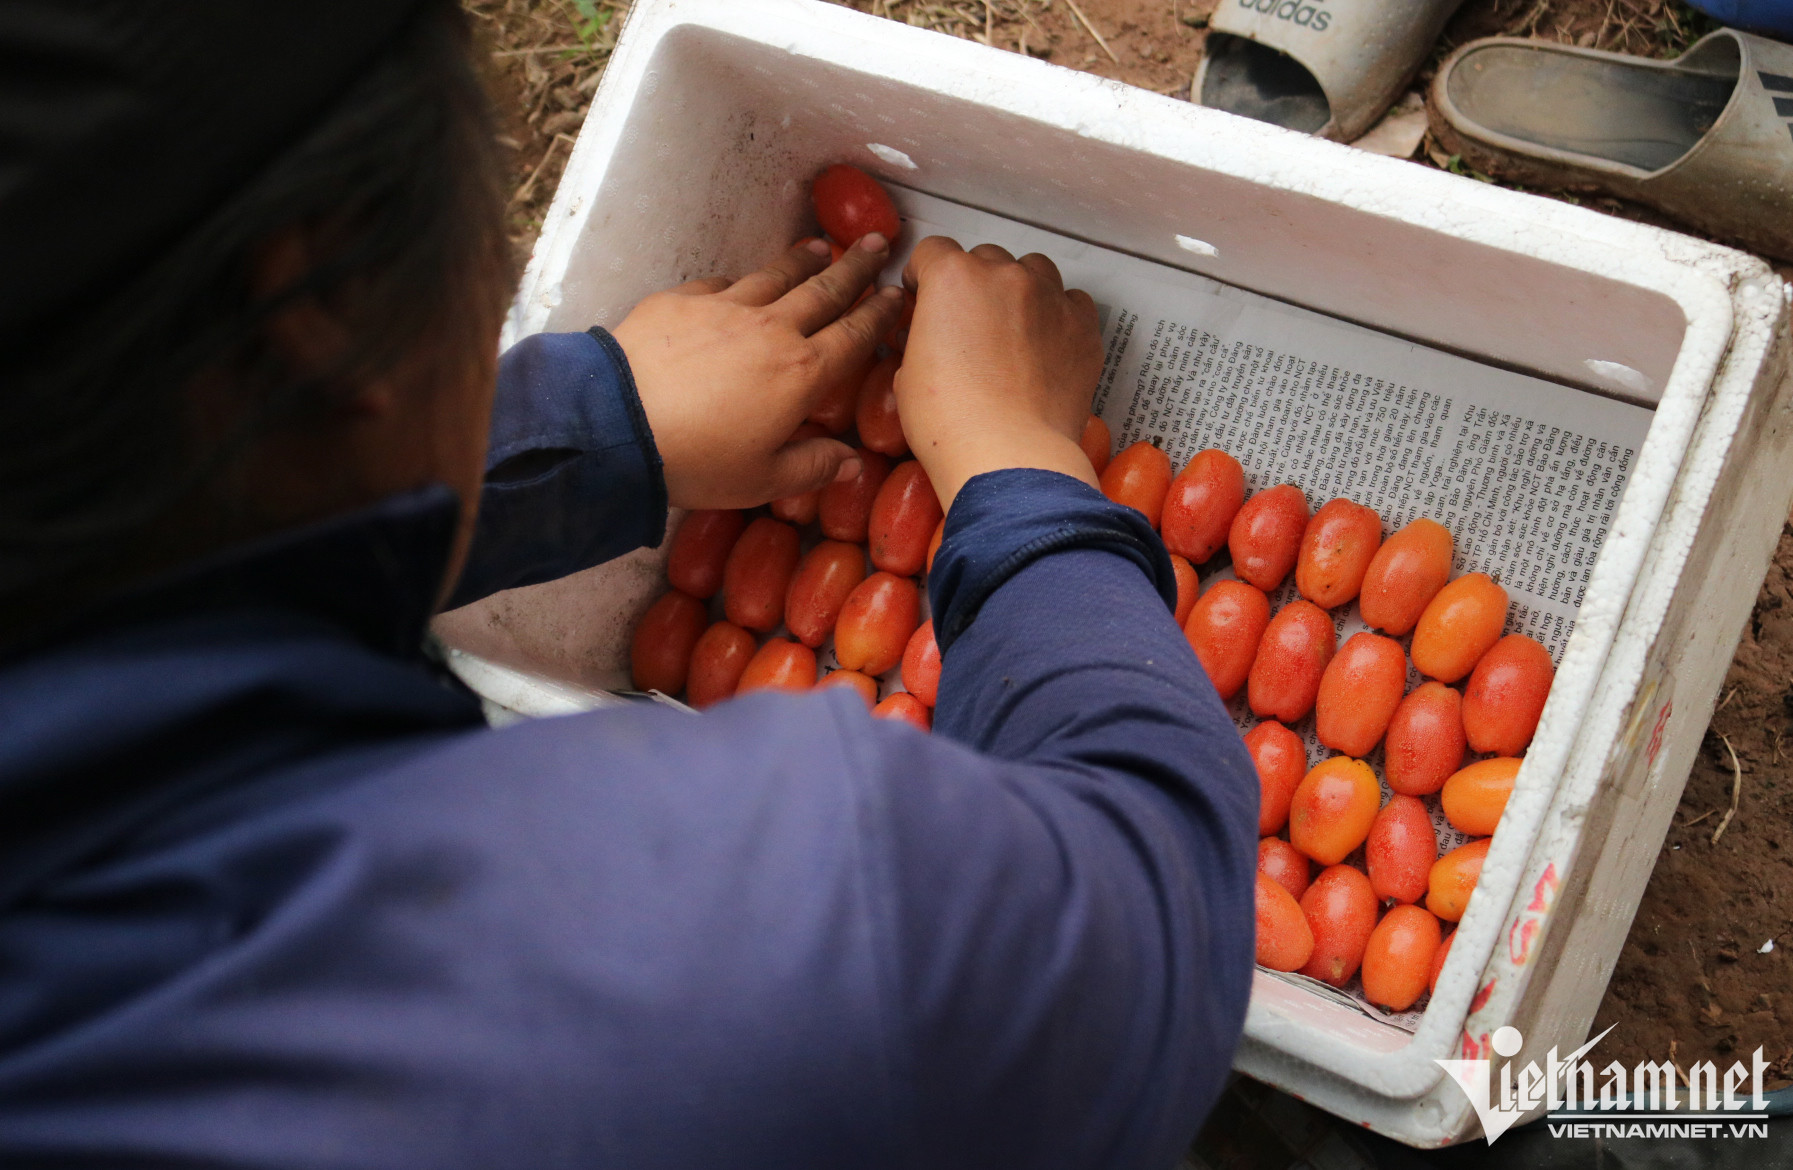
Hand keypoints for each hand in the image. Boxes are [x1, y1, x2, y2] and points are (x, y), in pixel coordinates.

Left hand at [612, 236, 904, 508]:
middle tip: (878, 244)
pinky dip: (740, 281)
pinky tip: (742, 280)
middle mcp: (772, 330)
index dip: (879, 314)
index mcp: (802, 374)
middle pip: (824, 289)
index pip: (853, 335)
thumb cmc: (696, 461)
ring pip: (775, 276)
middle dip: (855, 266)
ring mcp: (726, 309)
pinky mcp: (682, 300)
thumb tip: (852, 463)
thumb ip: (813, 467)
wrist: (619, 424)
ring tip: (820, 246)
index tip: (897, 294)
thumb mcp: (762, 480)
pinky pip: (721, 285)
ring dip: (802, 260)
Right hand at [895, 238, 1102, 509]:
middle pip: (985, 258)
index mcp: (951, 277)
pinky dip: (1058, 314)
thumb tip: (928, 338)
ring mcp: (1049, 296)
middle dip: (974, 284)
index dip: (924, 274)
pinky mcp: (1083, 326)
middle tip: (969, 323)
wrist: (1009, 455)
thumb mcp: (908, 376)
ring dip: (1020, 289)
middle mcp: (1004, 274)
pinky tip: (1047, 344)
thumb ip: (921, 338)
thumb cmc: (948, 422)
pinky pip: (1071, 302)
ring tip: (1013, 327)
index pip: (933, 251)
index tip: (924, 297)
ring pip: (1033, 270)